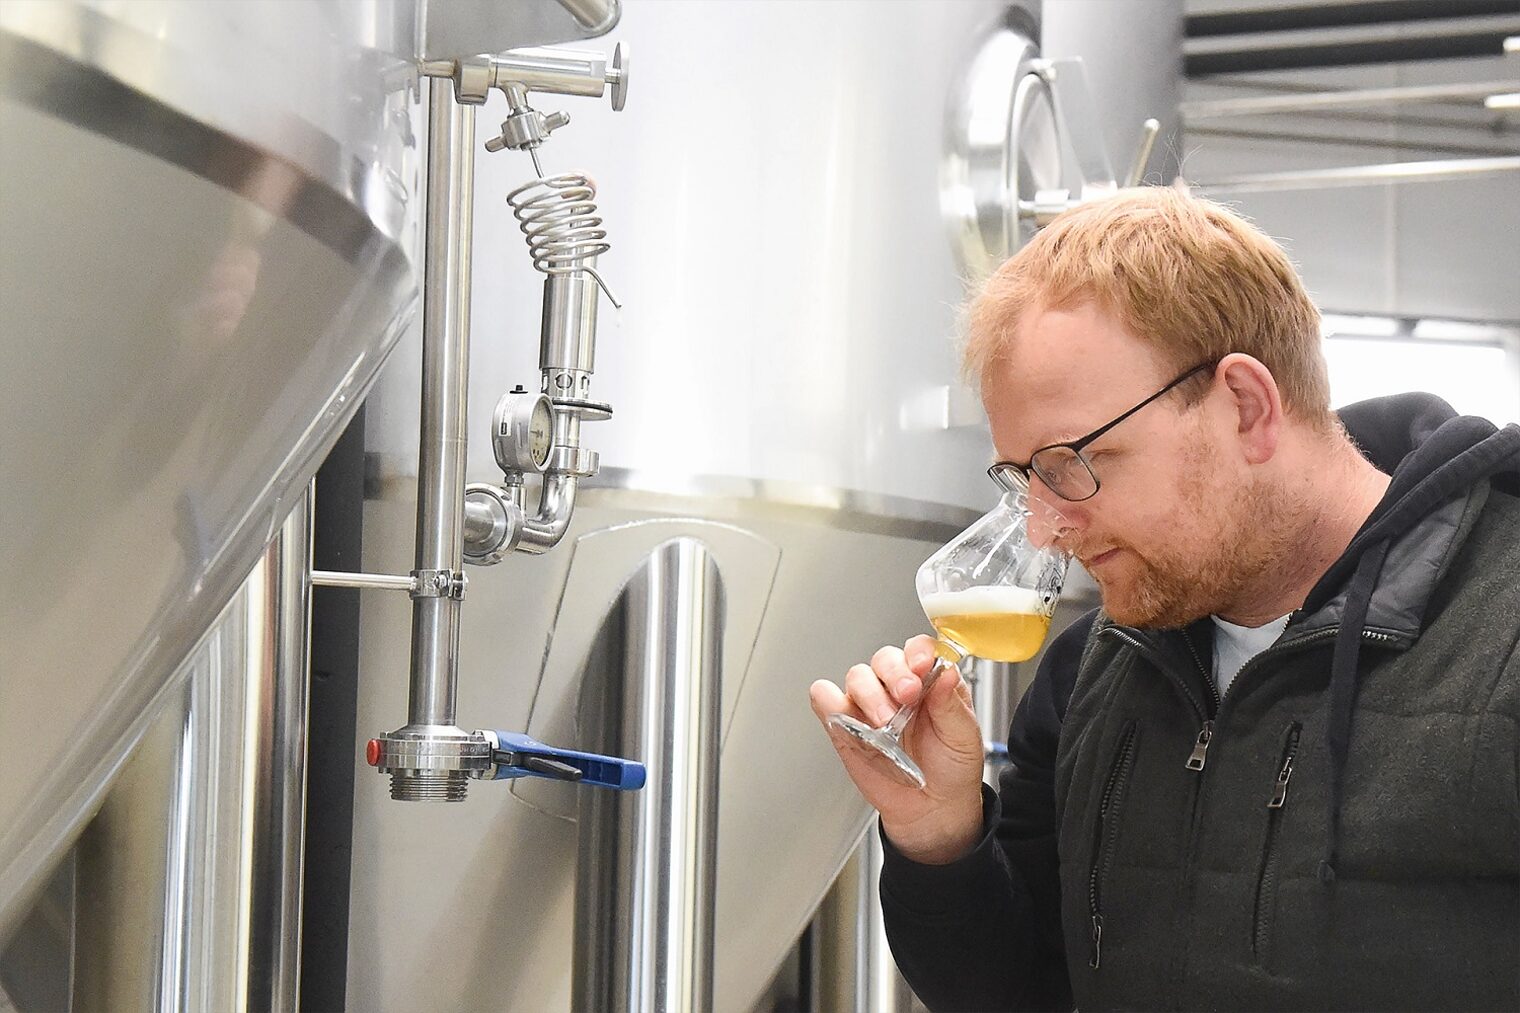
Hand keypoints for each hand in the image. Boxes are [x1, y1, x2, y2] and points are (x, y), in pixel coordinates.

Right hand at [809, 635, 986, 863]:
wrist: (933, 810)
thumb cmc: (952, 769)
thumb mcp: (964, 736)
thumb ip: (952, 702)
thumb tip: (945, 671)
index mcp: (929, 682)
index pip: (918, 649)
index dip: (918, 652)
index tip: (922, 666)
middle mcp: (897, 688)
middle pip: (884, 658)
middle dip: (894, 673)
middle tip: (906, 696)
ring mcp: (869, 705)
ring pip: (857, 676)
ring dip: (870, 694)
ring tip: (886, 722)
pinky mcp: (845, 725)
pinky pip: (825, 699)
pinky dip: (829, 701)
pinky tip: (847, 718)